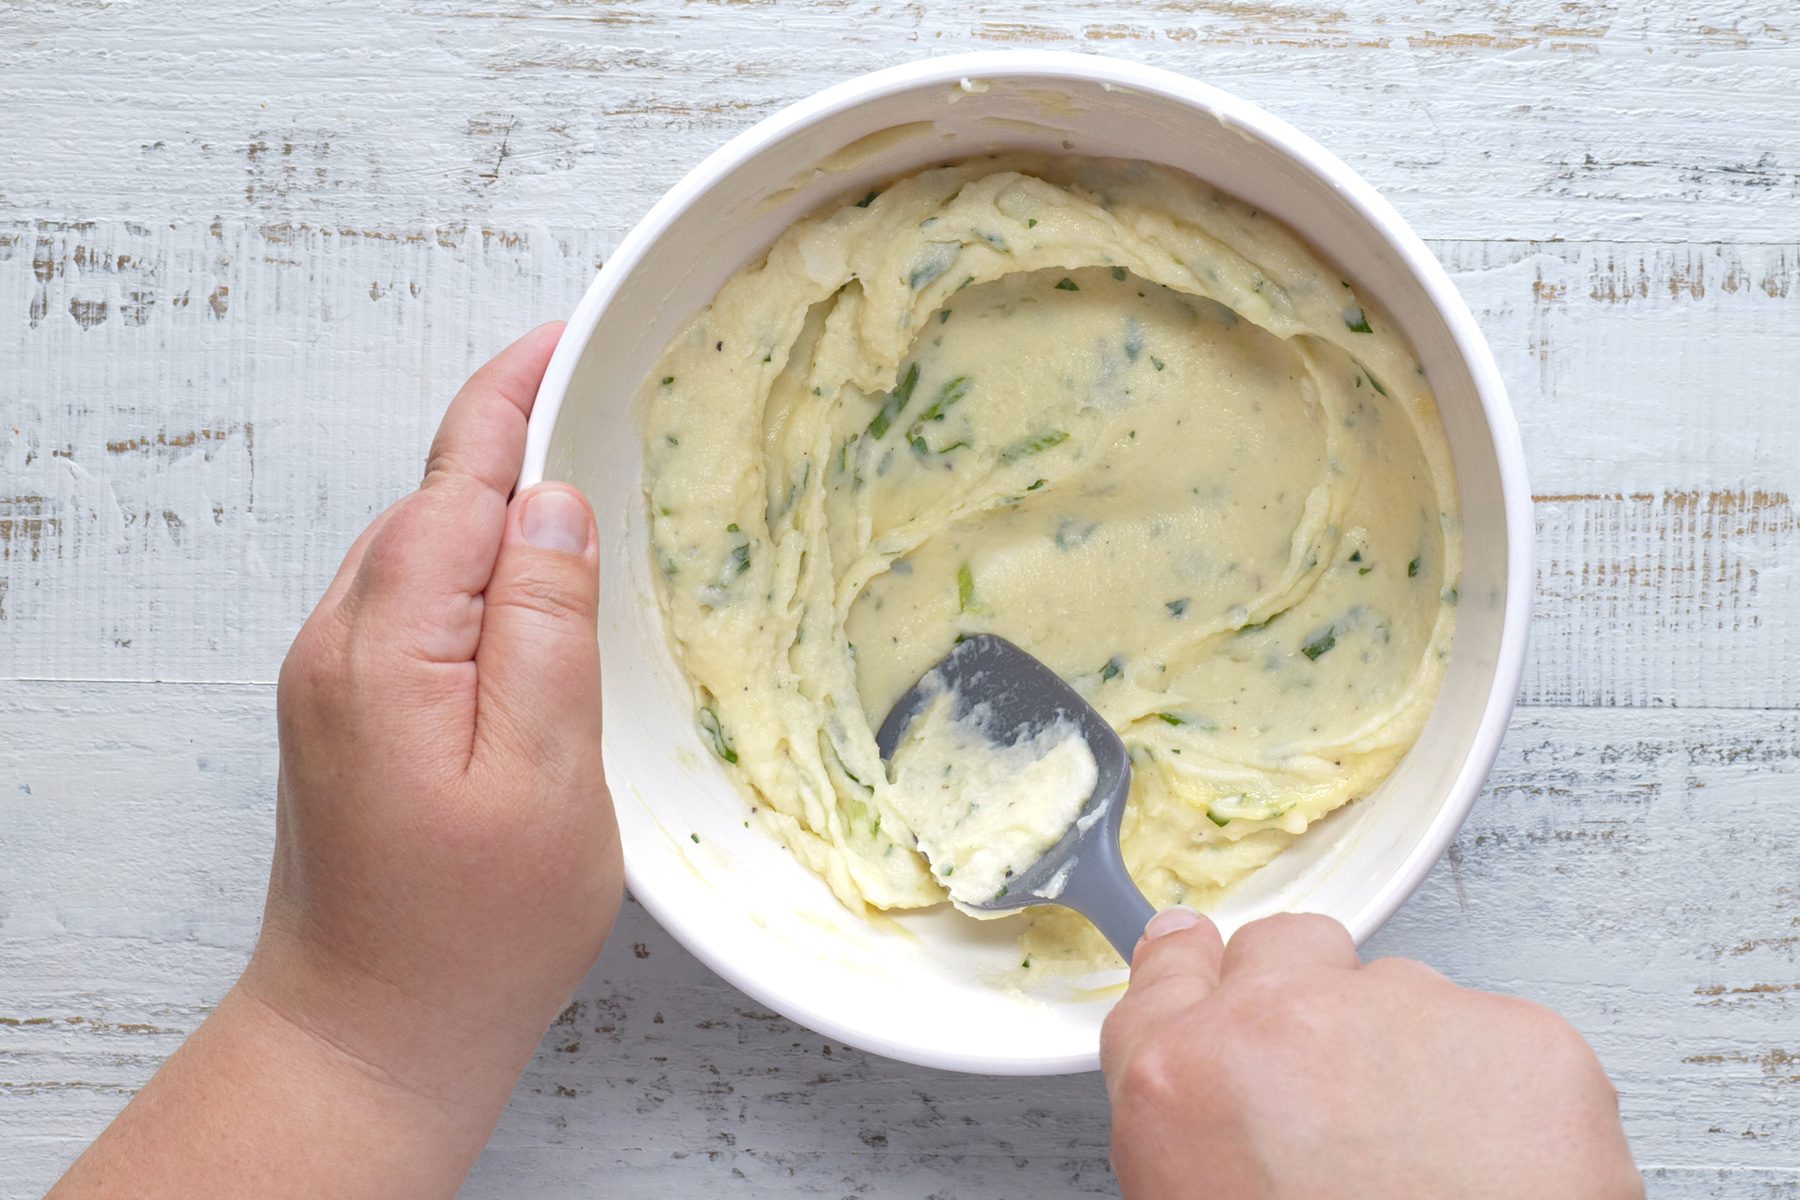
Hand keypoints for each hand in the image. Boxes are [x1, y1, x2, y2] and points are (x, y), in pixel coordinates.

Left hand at [53, 325, 620, 1198]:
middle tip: (605, 402)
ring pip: (423, 550)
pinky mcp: (346, 711)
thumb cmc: (473, 929)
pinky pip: (414, 603)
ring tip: (584, 487)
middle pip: (433, 502)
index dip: (516, 399)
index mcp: (388, 646)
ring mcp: (334, 677)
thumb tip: (553, 506)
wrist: (372, 1031)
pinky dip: (474, 571)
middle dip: (511, 441)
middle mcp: (340, 642)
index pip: (458, 480)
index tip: (571, 338)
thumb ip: (545, 628)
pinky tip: (528, 590)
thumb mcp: (545, 775)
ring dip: (496, 508)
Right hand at [1101, 910, 1641, 1199]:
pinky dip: (1509, 1098)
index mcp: (1184, 1080)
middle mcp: (1285, 1023)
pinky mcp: (1525, 1040)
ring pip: (1408, 993)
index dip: (1196, 971)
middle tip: (1343, 1090)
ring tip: (1439, 1168)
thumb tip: (1228, 1104)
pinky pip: (1506, 1041)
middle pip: (1289, 948)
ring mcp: (1411, 1016)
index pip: (1170, 971)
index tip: (1208, 963)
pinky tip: (1501, 1173)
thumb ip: (1201, 1125)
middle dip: (1312, 998)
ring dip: (1416, 1058)